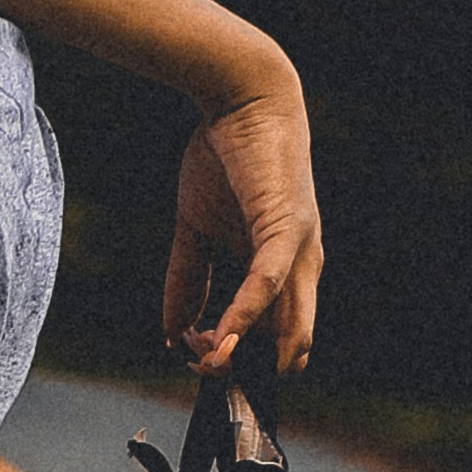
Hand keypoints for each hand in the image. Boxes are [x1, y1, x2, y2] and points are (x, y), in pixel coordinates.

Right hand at [166, 78, 323, 374]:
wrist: (241, 97)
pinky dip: (243, 317)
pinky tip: (218, 341)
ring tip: (207, 366)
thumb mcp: (196, 229)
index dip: (233, 357)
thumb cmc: (224, 157)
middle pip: (285, 345)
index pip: (269, 336)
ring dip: (242, 354)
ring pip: (286, 326)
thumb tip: (171, 332)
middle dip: (244, 370)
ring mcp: (299, 250)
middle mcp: (301, 266)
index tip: (192, 360)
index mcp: (282, 267)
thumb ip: (187, 280)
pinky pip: (267, 285)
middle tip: (202, 374)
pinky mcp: (285, 229)